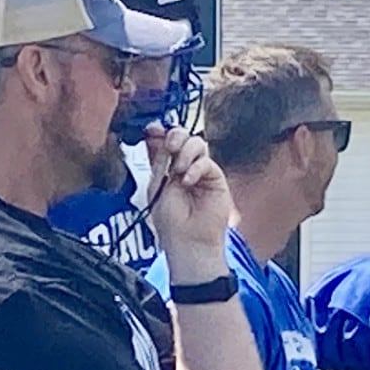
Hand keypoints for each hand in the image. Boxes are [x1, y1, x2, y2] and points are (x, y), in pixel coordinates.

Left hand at [144, 123, 231, 262]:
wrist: (188, 242)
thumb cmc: (170, 222)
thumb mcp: (156, 185)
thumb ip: (159, 159)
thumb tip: (155, 132)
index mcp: (167, 169)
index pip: (165, 142)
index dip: (160, 132)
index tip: (153, 128)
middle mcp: (184, 167)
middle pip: (183, 137)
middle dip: (175, 136)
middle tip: (169, 146)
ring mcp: (201, 172)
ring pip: (197, 144)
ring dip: (185, 151)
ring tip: (178, 170)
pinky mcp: (216, 179)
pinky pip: (207, 162)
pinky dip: (196, 167)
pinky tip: (188, 181)